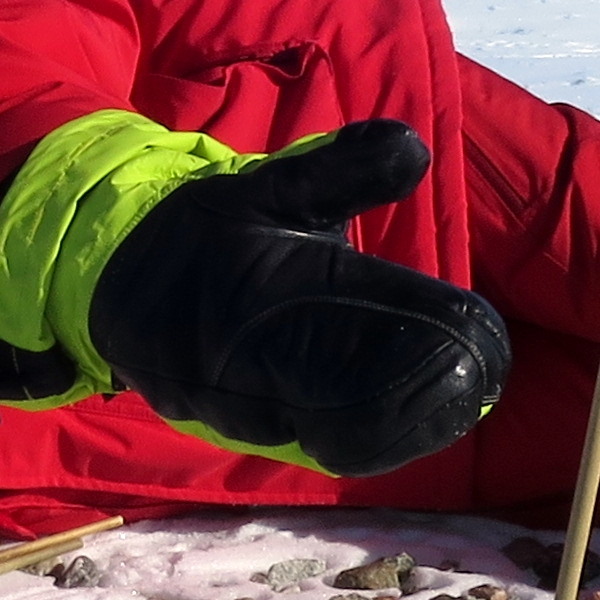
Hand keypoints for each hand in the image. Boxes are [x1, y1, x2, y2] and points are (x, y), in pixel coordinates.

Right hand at [83, 119, 509, 478]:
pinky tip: (416, 420)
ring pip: (347, 436)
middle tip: (481, 376)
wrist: (116, 287)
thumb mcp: (268, 184)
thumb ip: (341, 169)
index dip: (436, 330)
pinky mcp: (246, 434)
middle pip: (366, 398)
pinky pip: (324, 449)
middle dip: (431, 392)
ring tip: (461, 401)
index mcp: (271, 283)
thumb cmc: (208, 231)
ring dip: (411, 423)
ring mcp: (247, 404)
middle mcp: (257, 356)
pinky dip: (376, 440)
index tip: (483, 329)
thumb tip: (414, 149)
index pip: (370, 317)